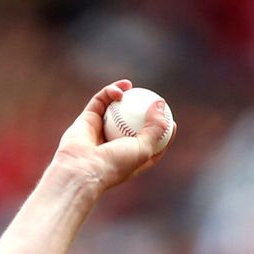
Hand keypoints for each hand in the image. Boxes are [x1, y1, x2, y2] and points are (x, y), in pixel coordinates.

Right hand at [49, 80, 173, 195]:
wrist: (82, 167)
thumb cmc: (115, 163)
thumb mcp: (144, 148)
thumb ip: (156, 128)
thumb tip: (161, 104)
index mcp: (133, 158)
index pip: (151, 144)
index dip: (162, 133)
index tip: (172, 122)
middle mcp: (117, 145)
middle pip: (134, 124)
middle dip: (143, 111)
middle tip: (153, 99)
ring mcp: (102, 131)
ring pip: (116, 110)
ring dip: (125, 97)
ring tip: (132, 86)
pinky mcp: (88, 119)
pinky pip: (101, 102)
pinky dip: (110, 93)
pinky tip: (121, 88)